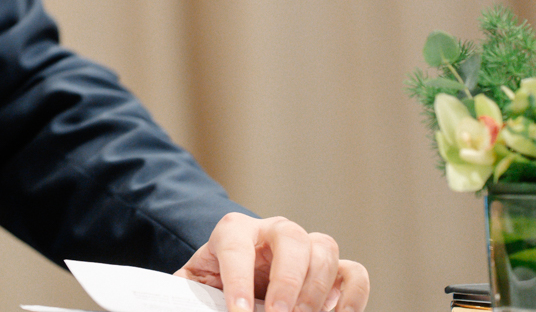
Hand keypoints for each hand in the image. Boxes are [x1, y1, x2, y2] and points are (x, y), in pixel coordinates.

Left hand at [176, 213, 368, 311]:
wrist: (235, 278)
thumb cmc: (213, 284)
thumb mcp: (195, 286)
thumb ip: (190, 295)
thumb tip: (181, 304)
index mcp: (233, 231)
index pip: (236, 247)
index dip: (238, 280)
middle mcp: (272, 231)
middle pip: (290, 237)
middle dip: (287, 281)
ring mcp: (306, 245)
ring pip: (324, 250)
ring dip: (317, 290)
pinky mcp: (332, 268)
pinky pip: (353, 272)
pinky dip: (351, 295)